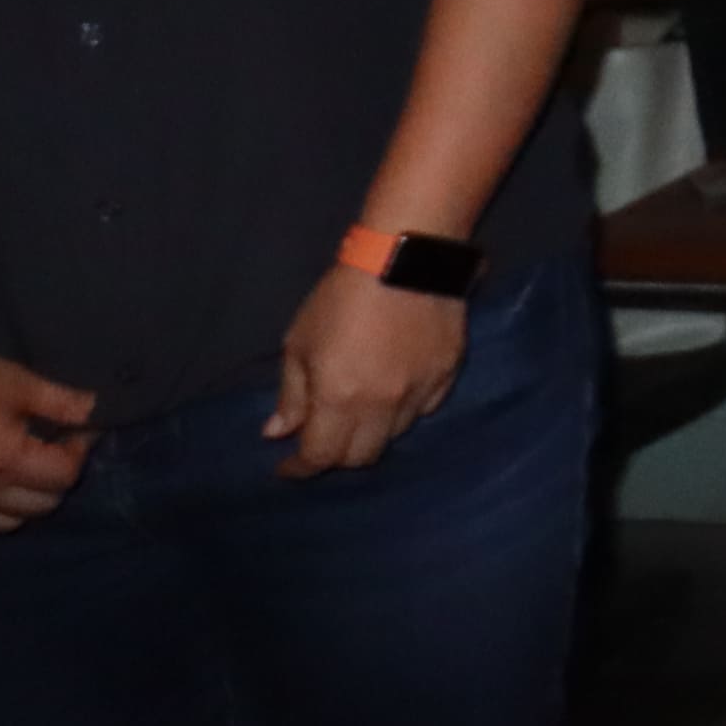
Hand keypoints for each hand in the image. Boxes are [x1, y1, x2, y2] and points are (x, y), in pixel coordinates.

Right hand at [0, 321, 93, 534]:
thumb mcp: (16, 380)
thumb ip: (62, 402)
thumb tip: (98, 410)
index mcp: (2, 461)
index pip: (63, 477)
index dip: (79, 452)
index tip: (76, 431)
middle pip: (37, 507)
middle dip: (55, 480)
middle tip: (51, 450)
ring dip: (20, 504)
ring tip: (19, 472)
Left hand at [270, 263, 465, 476]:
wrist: (405, 258)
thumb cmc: (341, 297)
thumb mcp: (300, 341)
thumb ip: (291, 393)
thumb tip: (278, 432)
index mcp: (339, 397)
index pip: (320, 456)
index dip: (300, 467)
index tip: (287, 464)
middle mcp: (382, 406)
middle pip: (360, 457)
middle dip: (336, 454)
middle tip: (324, 435)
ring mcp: (420, 393)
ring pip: (393, 436)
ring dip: (371, 432)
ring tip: (361, 410)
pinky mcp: (447, 376)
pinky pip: (423, 410)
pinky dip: (404, 410)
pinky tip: (395, 390)